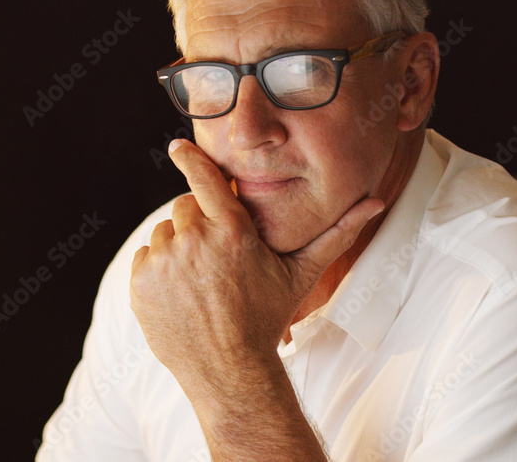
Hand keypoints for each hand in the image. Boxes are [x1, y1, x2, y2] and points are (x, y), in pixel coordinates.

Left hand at [129, 138, 383, 395]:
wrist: (230, 370)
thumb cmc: (266, 319)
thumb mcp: (300, 274)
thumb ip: (335, 234)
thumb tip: (374, 201)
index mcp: (232, 230)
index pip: (203, 178)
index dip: (190, 158)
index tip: (178, 147)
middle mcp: (195, 240)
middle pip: (184, 208)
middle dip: (197, 223)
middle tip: (214, 255)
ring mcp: (165, 262)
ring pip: (163, 233)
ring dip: (177, 247)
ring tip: (199, 278)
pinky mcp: (142, 283)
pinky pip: (145, 257)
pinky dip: (158, 269)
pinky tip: (181, 292)